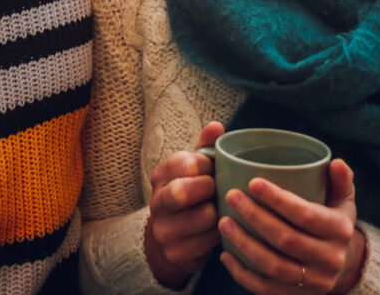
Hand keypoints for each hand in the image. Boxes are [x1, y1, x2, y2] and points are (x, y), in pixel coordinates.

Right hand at [143, 121, 224, 287]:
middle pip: (182, 192)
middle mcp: (158, 202)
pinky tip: (218, 230)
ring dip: (219, 214)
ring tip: (221, 211)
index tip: (214, 170)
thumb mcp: (194, 170)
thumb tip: (216, 126)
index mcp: (162, 175)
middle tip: (218, 191)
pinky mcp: (176, 253)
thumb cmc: (189, 196)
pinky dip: (219, 235)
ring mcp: (164, 230)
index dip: (207, 166)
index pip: (186, 163)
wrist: (169, 239)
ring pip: (202, 218)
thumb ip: (205, 148)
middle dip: (208, 190)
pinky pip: (208, 243)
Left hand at [217, 158, 366, 294]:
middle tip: (231, 197)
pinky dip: (242, 273)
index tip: (253, 182)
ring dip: (244, 244)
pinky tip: (225, 254)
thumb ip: (340, 179)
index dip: (279, 200)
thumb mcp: (343, 201)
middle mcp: (331, 259)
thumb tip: (334, 162)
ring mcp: (314, 283)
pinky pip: (265, 289)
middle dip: (255, 217)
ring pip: (273, 266)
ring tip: (224, 222)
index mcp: (340, 231)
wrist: (344, 267)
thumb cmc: (334, 224)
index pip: (307, 215)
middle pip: (286, 240)